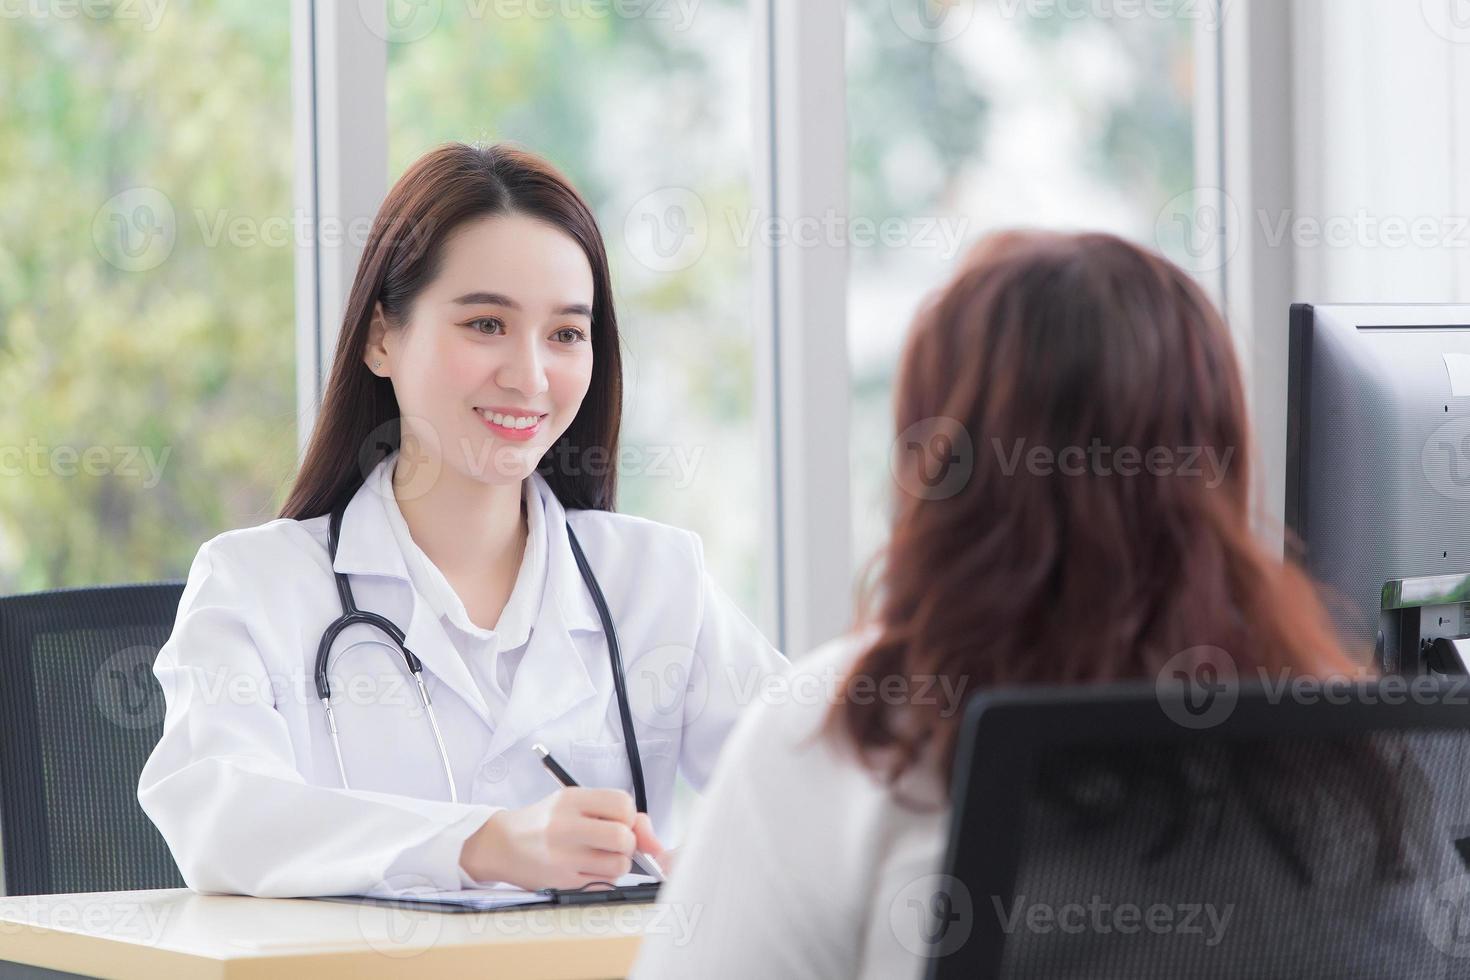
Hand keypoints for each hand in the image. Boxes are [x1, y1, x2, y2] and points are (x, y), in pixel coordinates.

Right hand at [460, 788, 664, 889]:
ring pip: (618, 864)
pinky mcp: (562, 882)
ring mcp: (563, 857)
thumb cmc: (545, 822)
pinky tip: (588, 869)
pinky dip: (604, 878)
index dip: (629, 816)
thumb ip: (613, 813)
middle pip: (622, 837)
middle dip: (628, 843)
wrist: (502, 844)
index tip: (619, 820)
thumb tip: (654, 840)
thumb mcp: (574, 804)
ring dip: (618, 863)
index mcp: (571, 799)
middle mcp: (566, 826)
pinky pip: (604, 883)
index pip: (623, 804)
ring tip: (602, 857)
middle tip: (615, 843)